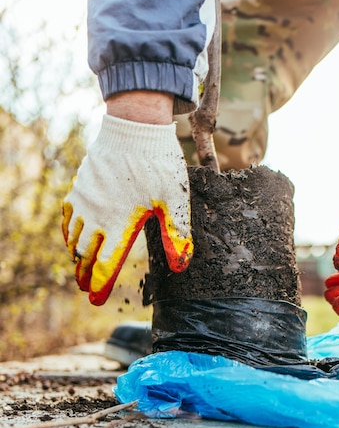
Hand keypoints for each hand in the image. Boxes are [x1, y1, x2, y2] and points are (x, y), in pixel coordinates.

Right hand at [62, 115, 192, 305]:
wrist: (135, 128)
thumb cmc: (159, 164)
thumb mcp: (175, 201)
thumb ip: (177, 234)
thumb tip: (181, 266)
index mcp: (121, 224)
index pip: (105, 265)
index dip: (100, 286)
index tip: (96, 300)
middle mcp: (98, 216)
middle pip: (85, 256)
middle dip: (85, 275)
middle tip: (86, 288)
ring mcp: (86, 201)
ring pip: (74, 238)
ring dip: (76, 256)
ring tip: (78, 266)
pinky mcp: (80, 186)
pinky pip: (68, 216)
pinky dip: (69, 231)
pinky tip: (72, 236)